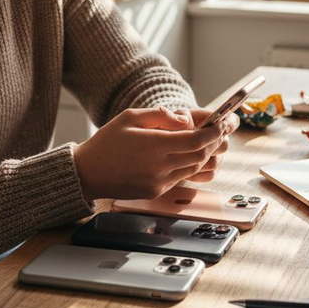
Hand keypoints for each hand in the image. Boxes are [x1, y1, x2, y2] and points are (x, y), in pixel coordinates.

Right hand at [73, 107, 230, 199]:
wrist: (87, 173)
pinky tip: (189, 155)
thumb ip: (160, 115)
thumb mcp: (129, 117)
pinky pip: (181, 178)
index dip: (213, 133)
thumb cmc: (106, 142)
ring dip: (204, 155)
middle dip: (214, 143)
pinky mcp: (156, 192)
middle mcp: (158, 167)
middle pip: (200, 156)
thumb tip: (184, 119)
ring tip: (208, 141)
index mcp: (152, 146)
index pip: (196, 141)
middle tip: (221, 131)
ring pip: (194, 168)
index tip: (222, 124)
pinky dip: (189, 166)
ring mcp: (158, 182)